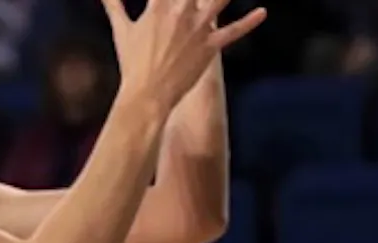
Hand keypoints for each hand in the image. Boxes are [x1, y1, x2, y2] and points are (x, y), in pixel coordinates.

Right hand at [104, 0, 266, 113]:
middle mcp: (180, 12)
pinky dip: (250, 22)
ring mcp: (196, 30)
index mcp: (158, 6)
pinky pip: (233, 32)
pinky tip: (262, 12)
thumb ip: (115, 6)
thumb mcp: (123, 31)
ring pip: (220, 0)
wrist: (146, 97)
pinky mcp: (209, 48)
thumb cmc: (132, 65)